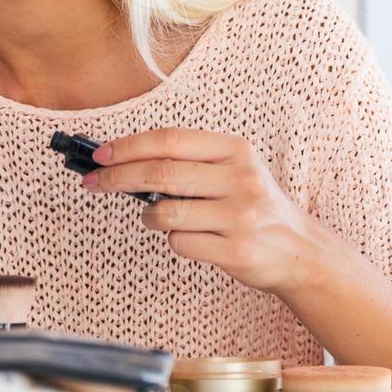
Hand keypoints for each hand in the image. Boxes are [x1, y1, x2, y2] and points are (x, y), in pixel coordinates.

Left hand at [83, 127, 328, 295]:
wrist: (298, 249)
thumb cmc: (252, 205)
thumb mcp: (232, 170)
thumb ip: (189, 162)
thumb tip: (123, 160)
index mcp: (235, 150)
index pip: (170, 140)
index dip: (129, 146)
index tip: (100, 156)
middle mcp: (240, 179)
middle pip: (160, 172)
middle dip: (117, 177)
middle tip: (93, 182)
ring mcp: (240, 216)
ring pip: (165, 212)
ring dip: (148, 216)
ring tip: (156, 217)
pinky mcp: (236, 251)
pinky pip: (179, 242)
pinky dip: (173, 240)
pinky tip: (190, 237)